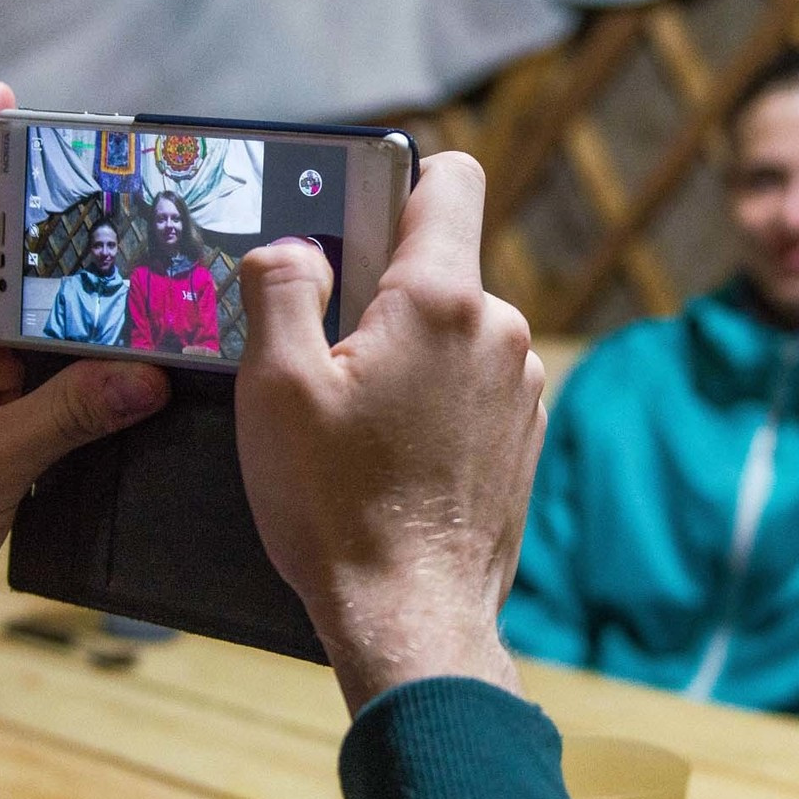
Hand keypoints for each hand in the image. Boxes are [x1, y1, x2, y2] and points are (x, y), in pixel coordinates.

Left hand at [0, 82, 169, 727]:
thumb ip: (67, 413)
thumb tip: (146, 372)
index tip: (2, 99)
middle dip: (53, 298)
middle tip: (117, 270)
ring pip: (11, 342)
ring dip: (59, 361)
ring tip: (116, 369)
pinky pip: (15, 387)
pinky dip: (53, 395)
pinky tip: (97, 404)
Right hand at [235, 153, 542, 712]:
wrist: (411, 619)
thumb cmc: (338, 509)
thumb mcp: (274, 387)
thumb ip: (280, 289)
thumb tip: (294, 249)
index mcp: (443, 300)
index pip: (450, 178)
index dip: (396, 179)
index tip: (350, 220)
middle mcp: (500, 332)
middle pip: (438, 265)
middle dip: (378, 292)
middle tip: (323, 357)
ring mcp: (522, 388)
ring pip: (453, 330)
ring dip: (405, 354)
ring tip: (353, 421)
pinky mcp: (524, 437)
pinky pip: (471, 386)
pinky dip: (432, 402)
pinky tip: (389, 457)